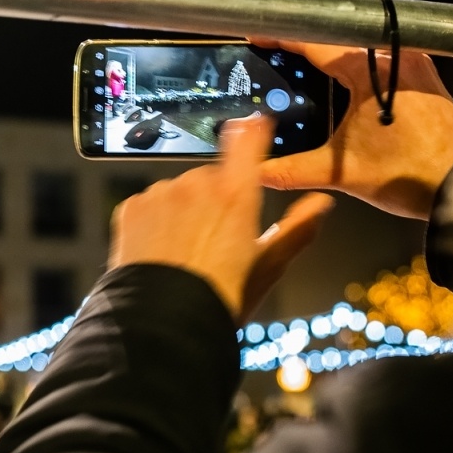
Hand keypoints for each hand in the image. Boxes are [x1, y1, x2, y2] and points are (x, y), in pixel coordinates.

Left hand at [109, 115, 333, 319]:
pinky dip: (153, 223)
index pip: (248, 139)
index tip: (254, 128)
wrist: (163, 324)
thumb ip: (297, 229)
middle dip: (213, 199)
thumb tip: (321, 204)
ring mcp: (161, 193)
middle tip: (214, 240)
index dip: (253, 131)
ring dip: (182, 212)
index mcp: (237, 194)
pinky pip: (147, 206)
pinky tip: (161, 254)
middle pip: (210, 176)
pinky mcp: (132, 207)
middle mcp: (198, 184)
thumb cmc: (219, 298)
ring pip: (177, 192)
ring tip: (184, 253)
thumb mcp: (267, 266)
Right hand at [256, 41, 452, 219]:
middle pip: (338, 42)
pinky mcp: (428, 80)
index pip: (315, 43)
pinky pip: (385, 62)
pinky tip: (346, 91)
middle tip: (276, 58)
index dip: (281, 39)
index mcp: (371, 70)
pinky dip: (360, 71)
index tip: (257, 37)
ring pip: (364, 50)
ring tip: (305, 74)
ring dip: (335, 60)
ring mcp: (416, 66)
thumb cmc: (411, 174)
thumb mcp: (342, 173)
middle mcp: (396, 57)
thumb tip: (260, 172)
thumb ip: (294, 170)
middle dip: (305, 50)